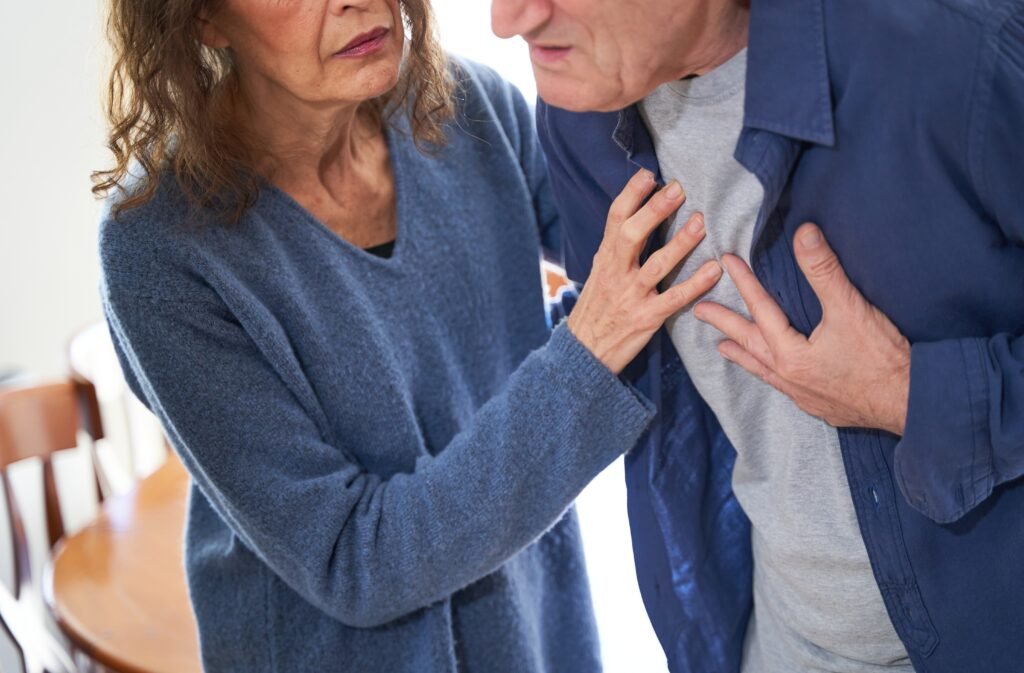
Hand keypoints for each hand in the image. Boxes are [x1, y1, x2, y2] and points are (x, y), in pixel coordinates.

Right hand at [567, 169, 722, 374]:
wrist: (584, 352)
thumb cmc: (597, 308)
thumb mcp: (599, 273)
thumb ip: (616, 248)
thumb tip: (635, 214)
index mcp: (604, 258)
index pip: (614, 220)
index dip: (630, 195)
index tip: (649, 175)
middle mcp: (615, 273)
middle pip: (631, 235)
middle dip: (654, 211)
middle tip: (677, 189)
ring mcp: (630, 296)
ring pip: (655, 266)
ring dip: (679, 243)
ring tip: (700, 222)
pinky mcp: (646, 318)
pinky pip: (674, 299)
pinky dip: (695, 284)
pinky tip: (714, 270)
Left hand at [693, 223, 910, 434]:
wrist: (913, 405)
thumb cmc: (883, 359)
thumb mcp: (851, 309)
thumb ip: (824, 271)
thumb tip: (804, 234)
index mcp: (790, 353)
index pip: (760, 309)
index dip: (744, 282)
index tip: (726, 262)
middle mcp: (789, 377)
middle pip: (748, 343)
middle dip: (724, 324)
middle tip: (699, 311)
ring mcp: (803, 395)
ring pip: (762, 370)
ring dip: (742, 355)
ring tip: (723, 347)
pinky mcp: (820, 407)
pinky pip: (782, 388)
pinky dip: (769, 375)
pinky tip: (775, 375)